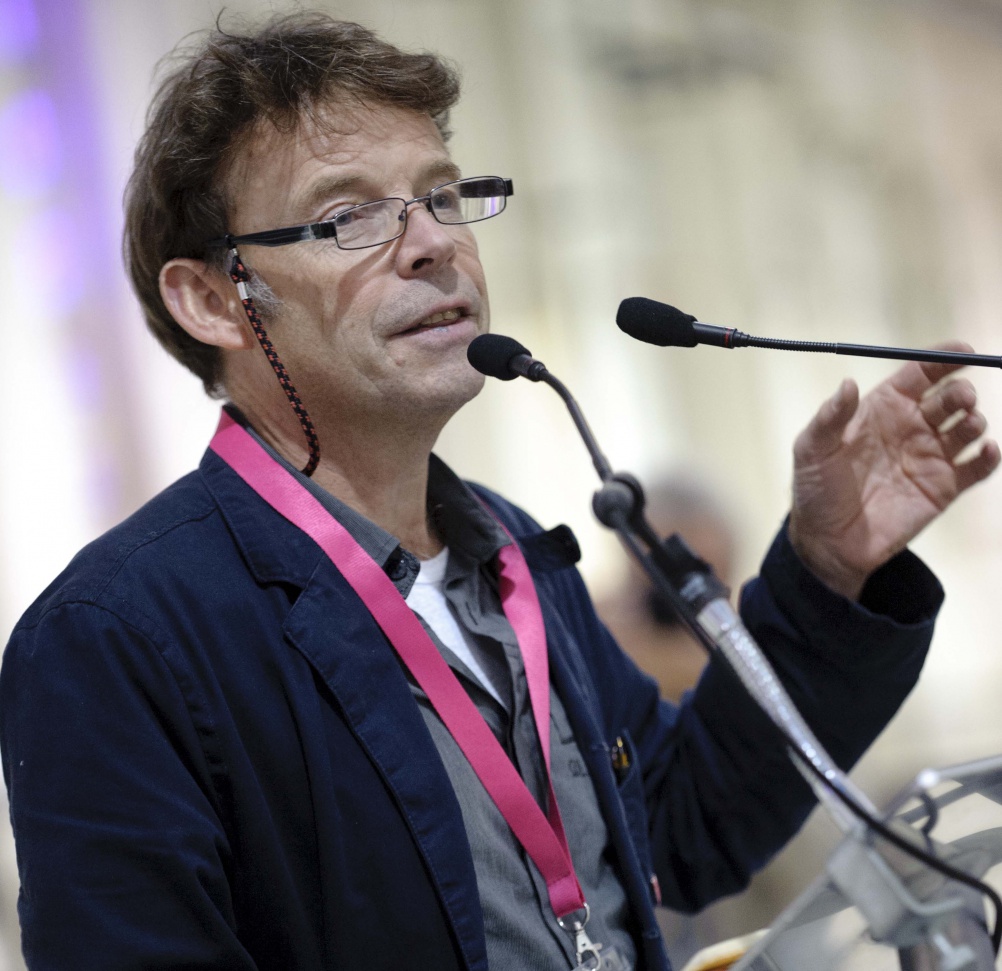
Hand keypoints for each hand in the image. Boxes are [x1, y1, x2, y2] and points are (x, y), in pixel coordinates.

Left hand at [788, 343, 999, 599]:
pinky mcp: (943, 488)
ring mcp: (929, 457)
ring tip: (967, 425)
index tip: (963, 352)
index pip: (920, 374)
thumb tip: (848, 383)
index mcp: (882, 409)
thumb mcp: (812, 449)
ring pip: (967, 428)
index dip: (942, 360)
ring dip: (974, 420)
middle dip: (961, 392)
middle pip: (948, 398)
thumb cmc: (815, 490)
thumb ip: (830, 417)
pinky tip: (986, 450)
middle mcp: (910, 428)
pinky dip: (989, 456)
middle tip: (960, 399)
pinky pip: (977, 467)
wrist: (827, 542)